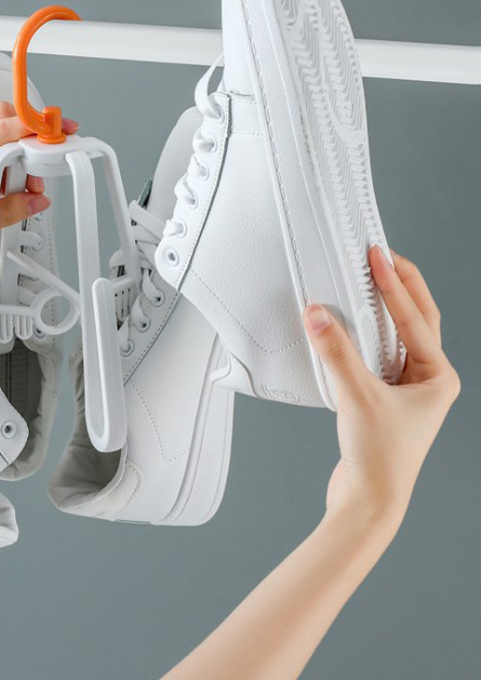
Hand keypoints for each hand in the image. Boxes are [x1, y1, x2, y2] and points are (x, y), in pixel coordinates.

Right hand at [303, 247, 459, 528]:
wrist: (369, 500)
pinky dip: (365, 331)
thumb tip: (317, 312)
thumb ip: (336, 352)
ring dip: (383, 305)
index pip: (415, 318)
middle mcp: (428, 379)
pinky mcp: (384, 396)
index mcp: (437, 377)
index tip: (376, 254)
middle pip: (418, 318)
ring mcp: (408, 388)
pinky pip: (377, 351)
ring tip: (365, 278)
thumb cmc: (378, 457)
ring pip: (398, 333)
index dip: (393, 284)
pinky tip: (347, 322)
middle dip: (399, 285)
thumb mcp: (357, 397)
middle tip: (379, 254)